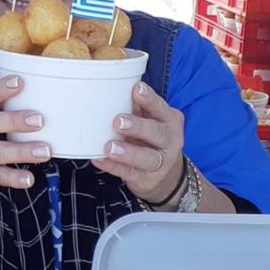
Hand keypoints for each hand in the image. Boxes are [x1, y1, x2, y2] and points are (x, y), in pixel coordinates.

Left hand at [92, 81, 184, 201]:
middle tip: (118, 121)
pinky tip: (100, 160)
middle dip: (137, 126)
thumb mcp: (151, 120)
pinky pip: (128, 173)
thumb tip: (111, 90)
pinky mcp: (146, 179)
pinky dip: (113, 166)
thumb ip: (137, 108)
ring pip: (146, 157)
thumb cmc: (153, 139)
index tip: (136, 90)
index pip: (160, 108)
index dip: (149, 99)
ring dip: (127, 152)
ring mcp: (160, 162)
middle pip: (156, 133)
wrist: (166, 176)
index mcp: (169, 120)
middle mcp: (169, 140)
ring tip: (110, 147)